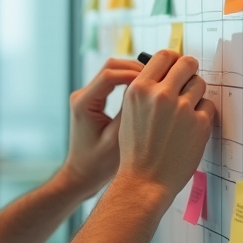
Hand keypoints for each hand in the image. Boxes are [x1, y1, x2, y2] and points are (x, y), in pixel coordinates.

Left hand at [57, 58, 144, 198]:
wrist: (82, 175)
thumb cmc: (97, 165)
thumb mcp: (117, 140)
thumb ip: (130, 114)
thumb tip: (149, 92)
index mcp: (84, 103)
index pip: (109, 75)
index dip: (134, 74)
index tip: (156, 79)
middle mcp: (83, 95)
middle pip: (111, 67)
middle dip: (137, 68)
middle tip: (161, 75)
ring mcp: (88, 96)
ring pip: (113, 71)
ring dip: (135, 74)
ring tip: (158, 81)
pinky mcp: (95, 101)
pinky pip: (114, 82)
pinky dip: (131, 82)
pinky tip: (148, 90)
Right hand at [114, 50, 216, 211]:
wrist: (145, 180)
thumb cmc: (136, 149)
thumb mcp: (130, 112)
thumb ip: (146, 90)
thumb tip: (167, 70)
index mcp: (139, 89)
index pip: (164, 56)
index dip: (173, 59)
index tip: (176, 66)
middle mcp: (161, 95)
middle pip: (187, 63)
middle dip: (189, 70)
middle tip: (188, 81)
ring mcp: (182, 109)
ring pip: (200, 84)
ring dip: (195, 94)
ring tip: (185, 111)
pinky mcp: (200, 123)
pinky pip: (208, 106)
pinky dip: (202, 114)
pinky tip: (190, 128)